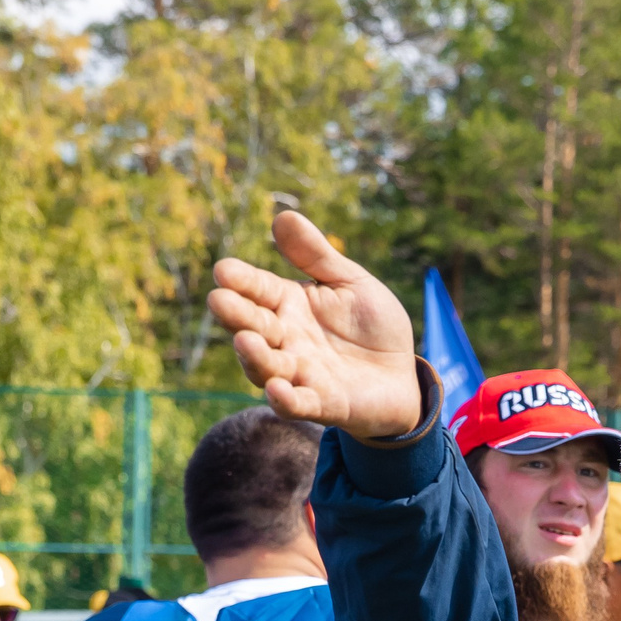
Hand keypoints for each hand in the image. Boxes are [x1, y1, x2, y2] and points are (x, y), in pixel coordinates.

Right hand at [208, 213, 421, 436]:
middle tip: (219, 301)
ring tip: (246, 341)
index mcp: (289, 305)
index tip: (223, 270)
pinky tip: (276, 390)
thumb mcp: (349, 282)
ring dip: (255, 356)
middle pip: (254, 327)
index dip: (241, 281)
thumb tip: (282, 216)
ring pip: (267, 367)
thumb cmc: (371, 325)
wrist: (401, 373)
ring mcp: (300, 374)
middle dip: (236, 315)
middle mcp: (286, 340)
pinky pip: (298, 404)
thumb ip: (317, 255)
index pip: (259, 290)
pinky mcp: (322, 403)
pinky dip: (285, 400)